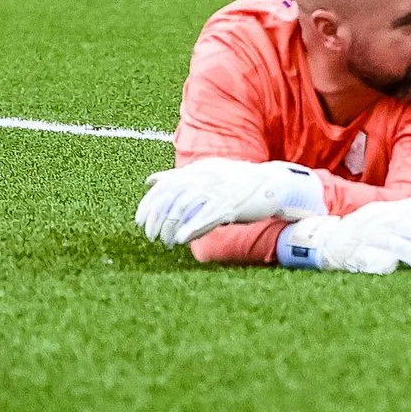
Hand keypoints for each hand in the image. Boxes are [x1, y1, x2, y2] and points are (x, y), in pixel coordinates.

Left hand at [135, 157, 325, 247]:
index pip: (166, 185)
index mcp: (198, 169)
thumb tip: (150, 181)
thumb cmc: (235, 182)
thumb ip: (177, 177)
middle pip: (172, 197)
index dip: (149, 204)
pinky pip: (205, 218)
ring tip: (166, 242)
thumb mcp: (206, 173)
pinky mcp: (230, 206)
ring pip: (186, 208)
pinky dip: (191, 229)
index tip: (139, 221)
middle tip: (150, 235)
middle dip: (157, 219)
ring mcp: (219, 191)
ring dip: (171, 227)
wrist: (271, 185)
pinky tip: (181, 240)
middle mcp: (206, 177)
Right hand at [282, 195, 410, 274]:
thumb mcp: (390, 211)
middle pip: (410, 226)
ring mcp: (370, 240)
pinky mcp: (357, 258)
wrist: (328, 241)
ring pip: (396, 245)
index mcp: (391, 212)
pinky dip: (383, 263)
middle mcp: (382, 224)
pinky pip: (373, 261)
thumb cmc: (368, 227)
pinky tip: (392, 265)